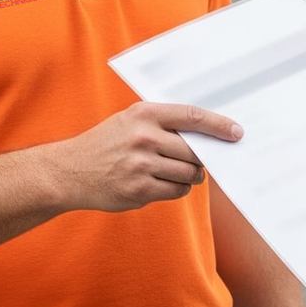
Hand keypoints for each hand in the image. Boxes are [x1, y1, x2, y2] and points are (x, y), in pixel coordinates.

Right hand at [49, 102, 241, 212]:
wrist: (68, 172)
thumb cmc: (106, 144)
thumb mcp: (129, 121)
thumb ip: (164, 124)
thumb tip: (207, 135)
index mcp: (143, 114)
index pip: (192, 116)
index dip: (219, 125)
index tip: (236, 132)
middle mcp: (143, 137)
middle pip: (195, 151)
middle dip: (201, 159)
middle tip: (197, 161)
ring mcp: (141, 165)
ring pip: (189, 174)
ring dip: (189, 176)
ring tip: (172, 172)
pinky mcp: (139, 190)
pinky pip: (177, 192)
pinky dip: (176, 189)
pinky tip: (160, 184)